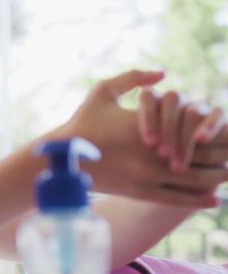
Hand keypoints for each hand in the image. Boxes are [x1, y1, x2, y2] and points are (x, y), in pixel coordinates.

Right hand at [59, 70, 227, 207]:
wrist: (62, 156)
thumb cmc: (83, 121)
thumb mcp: (103, 91)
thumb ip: (133, 78)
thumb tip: (162, 73)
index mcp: (148, 125)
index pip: (194, 128)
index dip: (217, 131)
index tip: (227, 130)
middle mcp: (152, 151)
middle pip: (202, 155)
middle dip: (225, 155)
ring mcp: (147, 175)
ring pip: (194, 179)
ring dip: (217, 178)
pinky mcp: (139, 192)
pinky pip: (177, 199)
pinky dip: (199, 200)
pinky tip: (215, 200)